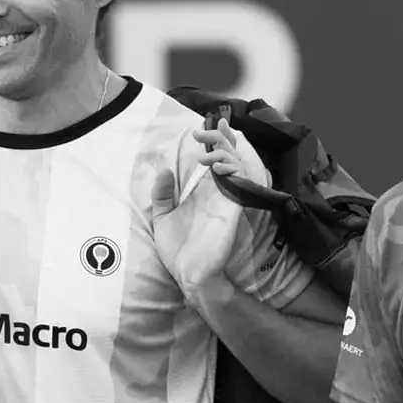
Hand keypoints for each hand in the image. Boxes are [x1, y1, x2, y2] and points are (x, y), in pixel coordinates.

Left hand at [151, 121, 261, 299]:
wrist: (189, 277)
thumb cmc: (178, 252)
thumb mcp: (162, 218)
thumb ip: (163, 194)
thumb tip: (163, 170)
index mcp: (204, 194)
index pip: (215, 160)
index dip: (215, 141)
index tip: (205, 126)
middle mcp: (219, 194)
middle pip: (229, 156)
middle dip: (220, 138)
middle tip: (205, 130)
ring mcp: (227, 201)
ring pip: (237, 165)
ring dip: (224, 150)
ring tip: (207, 147)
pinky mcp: (233, 210)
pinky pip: (240, 183)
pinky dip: (232, 169)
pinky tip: (217, 164)